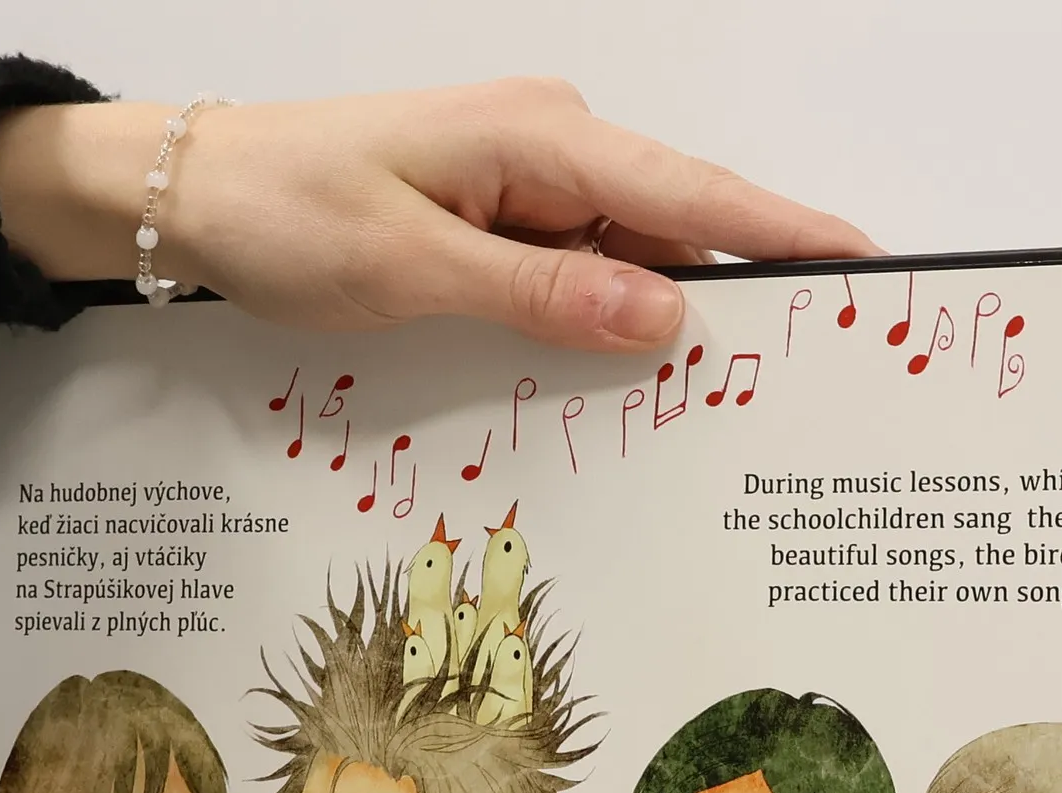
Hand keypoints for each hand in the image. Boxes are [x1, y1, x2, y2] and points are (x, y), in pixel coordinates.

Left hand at [0, 83, 876, 352]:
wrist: (195, 196)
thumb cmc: (287, 213)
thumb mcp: (411, 262)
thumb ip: (541, 289)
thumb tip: (665, 311)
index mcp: (541, 139)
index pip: (691, 190)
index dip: (783, 231)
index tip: (866, 268)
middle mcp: (547, 151)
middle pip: (677, 222)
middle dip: (748, 286)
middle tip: (819, 361)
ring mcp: (520, 188)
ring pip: (628, 255)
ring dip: (676, 313)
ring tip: (746, 385)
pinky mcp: (491, 224)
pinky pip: (575, 272)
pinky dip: (609, 315)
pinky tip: (635, 368)